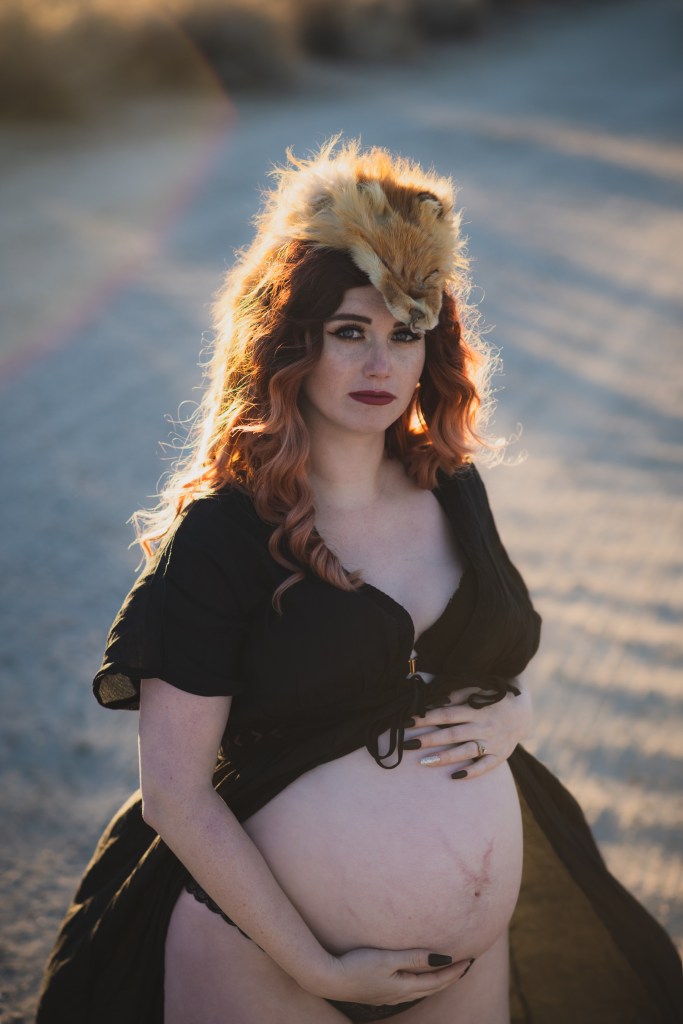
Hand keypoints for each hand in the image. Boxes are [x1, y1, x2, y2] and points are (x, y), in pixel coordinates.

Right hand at [306, 946, 474, 1004]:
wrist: (329, 978)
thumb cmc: (357, 965)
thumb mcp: (387, 959)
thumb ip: (414, 958)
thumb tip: (443, 958)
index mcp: (404, 987)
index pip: (437, 980)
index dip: (454, 970)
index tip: (470, 959)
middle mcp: (399, 994)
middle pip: (432, 988)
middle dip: (451, 977)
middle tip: (466, 966)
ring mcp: (389, 995)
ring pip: (421, 990)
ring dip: (437, 981)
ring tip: (448, 972)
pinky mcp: (379, 992)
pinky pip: (409, 989)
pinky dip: (422, 983)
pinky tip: (417, 979)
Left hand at [407, 679, 532, 778]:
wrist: (523, 713)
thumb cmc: (492, 699)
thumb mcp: (477, 690)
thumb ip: (456, 694)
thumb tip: (433, 698)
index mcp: (476, 709)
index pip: (446, 715)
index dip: (426, 718)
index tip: (407, 722)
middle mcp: (484, 726)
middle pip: (452, 734)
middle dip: (429, 739)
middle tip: (408, 745)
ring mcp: (493, 743)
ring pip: (466, 752)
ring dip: (445, 757)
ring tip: (423, 762)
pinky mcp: (500, 756)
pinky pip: (486, 767)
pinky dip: (472, 772)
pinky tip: (455, 776)